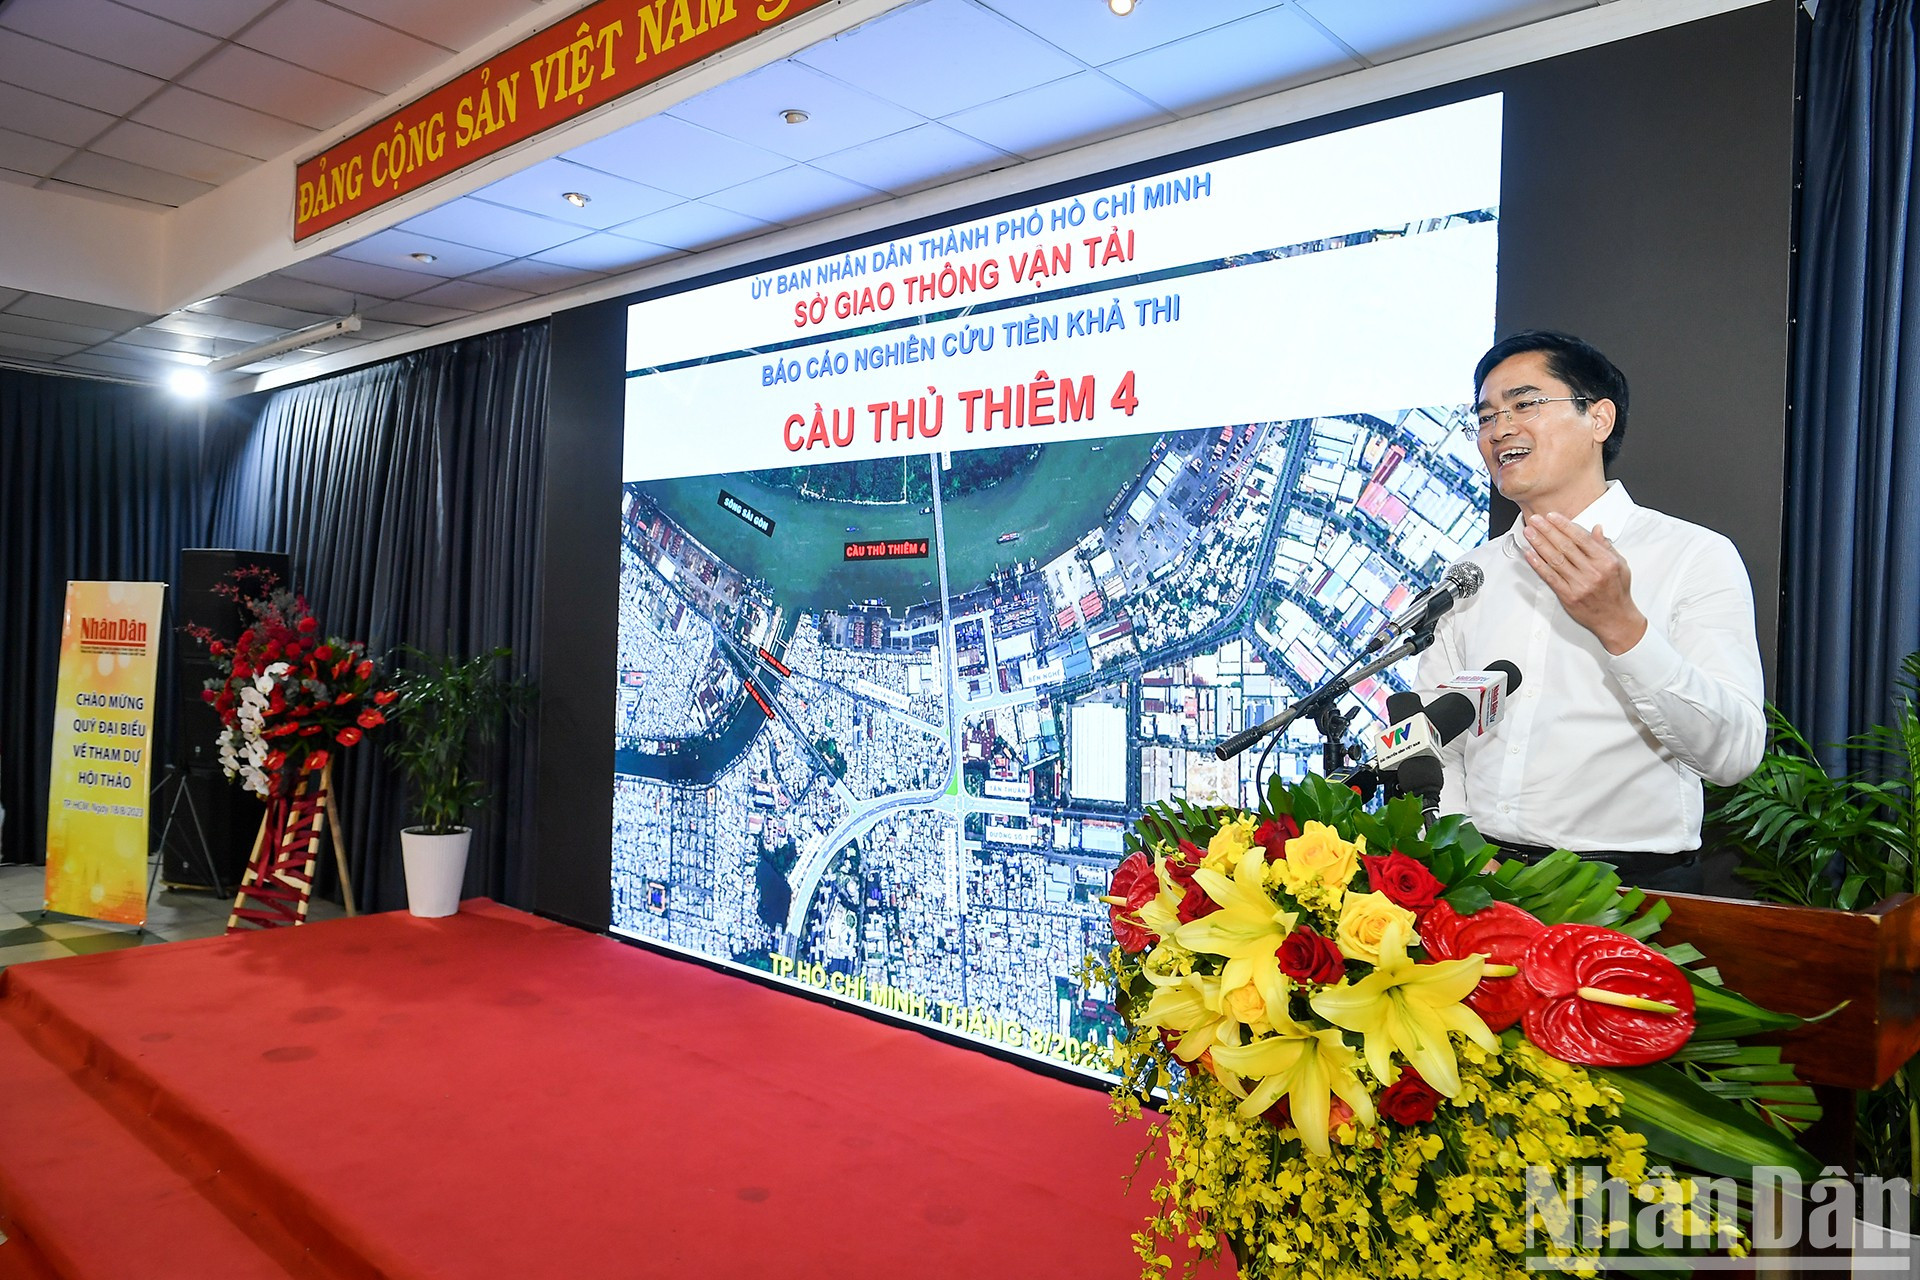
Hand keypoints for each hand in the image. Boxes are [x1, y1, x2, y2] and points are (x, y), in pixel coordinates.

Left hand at [1520, 513, 1647, 653]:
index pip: (1581, 538)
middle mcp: (1592, 572)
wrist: (1615, 619)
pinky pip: (1550, 577)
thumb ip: (1606, 546)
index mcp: (1605, 562)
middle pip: (1565, 546)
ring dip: (1539, 544)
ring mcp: (1579, 585)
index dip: (1564, 525)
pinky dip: (1538, 565)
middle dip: (1548, 531)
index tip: (1552, 516)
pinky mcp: (1568, 596)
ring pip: (1555, 560)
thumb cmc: (1617, 592)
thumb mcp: (1620, 565)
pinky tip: (1530, 554)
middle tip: (1536, 520)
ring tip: (1529, 533)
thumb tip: (1596, 528)